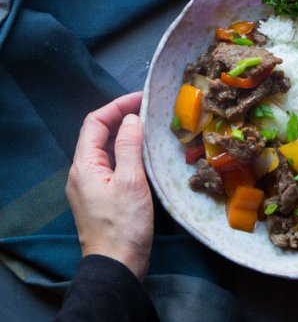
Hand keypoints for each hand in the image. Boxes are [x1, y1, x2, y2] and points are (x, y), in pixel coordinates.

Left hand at [66, 92, 153, 281]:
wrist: (117, 265)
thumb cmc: (124, 223)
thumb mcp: (130, 180)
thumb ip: (128, 146)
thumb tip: (131, 119)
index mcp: (84, 165)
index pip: (95, 122)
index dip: (117, 106)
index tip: (141, 98)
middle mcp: (82, 172)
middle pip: (98, 134)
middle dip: (121, 117)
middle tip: (149, 109)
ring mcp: (90, 185)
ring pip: (105, 149)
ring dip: (124, 133)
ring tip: (149, 125)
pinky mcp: (100, 195)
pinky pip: (111, 163)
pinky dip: (125, 151)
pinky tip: (143, 152)